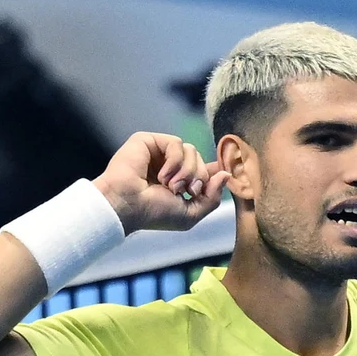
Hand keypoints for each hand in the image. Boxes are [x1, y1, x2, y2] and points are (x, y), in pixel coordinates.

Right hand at [92, 132, 229, 233]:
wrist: (127, 206)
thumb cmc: (154, 214)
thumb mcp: (191, 213)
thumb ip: (212, 197)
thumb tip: (226, 174)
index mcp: (180, 182)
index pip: (206, 169)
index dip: (217, 171)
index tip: (229, 173)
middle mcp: (170, 166)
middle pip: (202, 161)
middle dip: (198, 177)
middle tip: (183, 191)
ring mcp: (159, 153)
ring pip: (192, 150)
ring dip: (186, 171)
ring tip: (170, 186)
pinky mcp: (148, 141)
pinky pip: (177, 143)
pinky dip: (174, 161)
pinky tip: (161, 175)